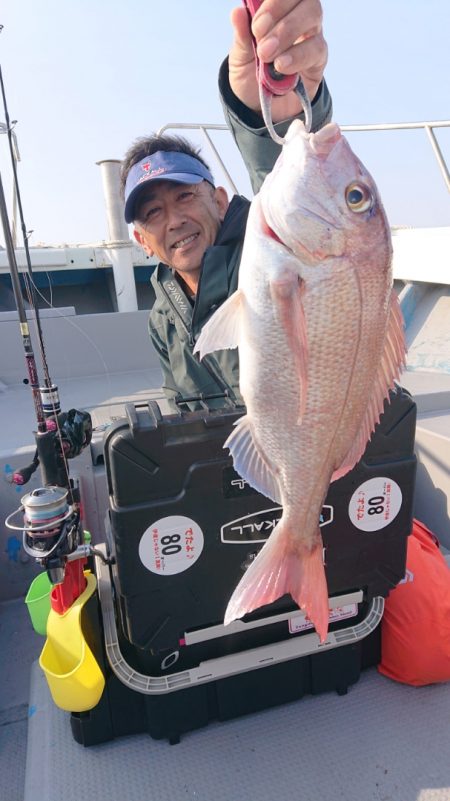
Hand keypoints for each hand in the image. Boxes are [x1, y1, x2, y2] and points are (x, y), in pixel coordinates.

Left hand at [228, 0, 327, 122]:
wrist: (260, 109)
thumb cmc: (250, 77)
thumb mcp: (240, 59)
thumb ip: (241, 36)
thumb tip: (237, 12)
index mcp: (276, 11)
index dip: (273, 3)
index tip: (256, 26)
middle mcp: (296, 16)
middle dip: (280, 15)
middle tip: (261, 41)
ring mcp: (310, 35)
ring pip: (312, 15)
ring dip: (288, 33)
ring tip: (268, 56)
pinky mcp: (318, 58)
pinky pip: (316, 48)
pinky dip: (298, 56)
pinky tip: (282, 67)